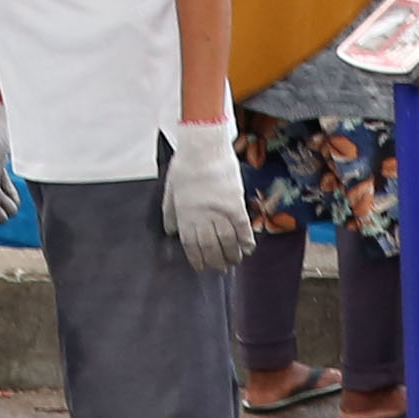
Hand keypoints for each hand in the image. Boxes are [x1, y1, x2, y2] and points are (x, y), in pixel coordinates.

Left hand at [165, 119, 248, 273]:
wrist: (204, 147)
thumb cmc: (185, 164)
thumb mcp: (170, 188)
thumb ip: (170, 211)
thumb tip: (170, 231)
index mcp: (185, 214)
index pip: (191, 245)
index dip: (197, 259)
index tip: (202, 268)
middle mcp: (201, 216)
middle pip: (210, 246)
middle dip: (215, 261)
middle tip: (221, 270)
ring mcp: (219, 211)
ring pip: (227, 241)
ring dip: (232, 254)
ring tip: (235, 261)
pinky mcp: (235, 203)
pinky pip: (242, 227)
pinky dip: (246, 239)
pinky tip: (249, 248)